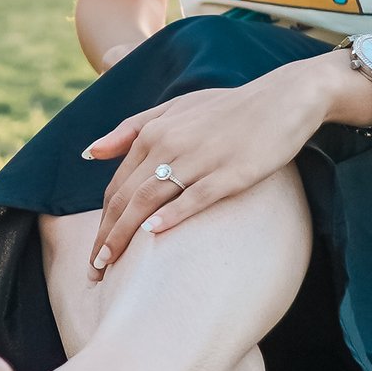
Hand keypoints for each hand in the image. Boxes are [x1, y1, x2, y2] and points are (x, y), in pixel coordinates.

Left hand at [82, 55, 350, 275]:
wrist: (282, 100)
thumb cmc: (228, 108)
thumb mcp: (175, 108)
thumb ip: (131, 129)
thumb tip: (89, 153)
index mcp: (154, 132)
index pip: (117, 186)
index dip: (102, 222)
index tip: (94, 254)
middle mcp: (169, 143)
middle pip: (126, 197)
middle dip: (106, 237)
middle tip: (94, 271)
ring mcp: (199, 158)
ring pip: (149, 200)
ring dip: (125, 234)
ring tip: (110, 264)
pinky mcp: (229, 172)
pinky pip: (193, 196)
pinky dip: (171, 214)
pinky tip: (152, 235)